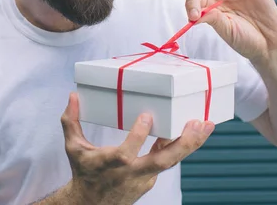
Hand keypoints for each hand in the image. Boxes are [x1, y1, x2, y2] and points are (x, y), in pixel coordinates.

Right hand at [60, 93, 213, 204]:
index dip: (138, 137)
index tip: (147, 116)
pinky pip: (166, 160)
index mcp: (110, 164)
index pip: (126, 153)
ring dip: (191, 144)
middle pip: (162, 162)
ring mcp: (144, 178)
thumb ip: (71, 121)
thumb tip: (72, 96)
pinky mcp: (150, 179)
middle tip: (197, 123)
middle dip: (183, 143)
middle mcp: (131, 173)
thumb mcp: (73, 146)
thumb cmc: (84, 171)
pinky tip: (191, 130)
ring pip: (171, 162)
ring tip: (206, 125)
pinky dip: (178, 146)